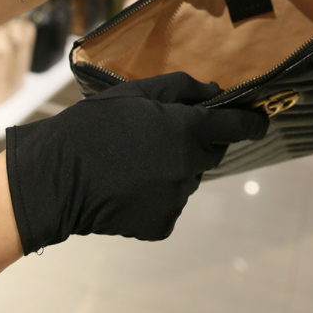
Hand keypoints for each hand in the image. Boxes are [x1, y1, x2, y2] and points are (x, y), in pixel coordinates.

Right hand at [5, 73, 268, 253]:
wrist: (52, 179)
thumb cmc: (92, 127)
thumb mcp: (135, 93)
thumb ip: (182, 89)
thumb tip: (216, 91)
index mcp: (189, 131)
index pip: (239, 126)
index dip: (252, 122)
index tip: (260, 121)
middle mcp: (191, 166)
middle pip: (212, 153)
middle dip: (198, 143)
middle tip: (163, 138)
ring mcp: (178, 198)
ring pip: (188, 179)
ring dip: (174, 170)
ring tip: (135, 164)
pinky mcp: (162, 223)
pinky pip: (169, 205)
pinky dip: (156, 197)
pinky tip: (128, 189)